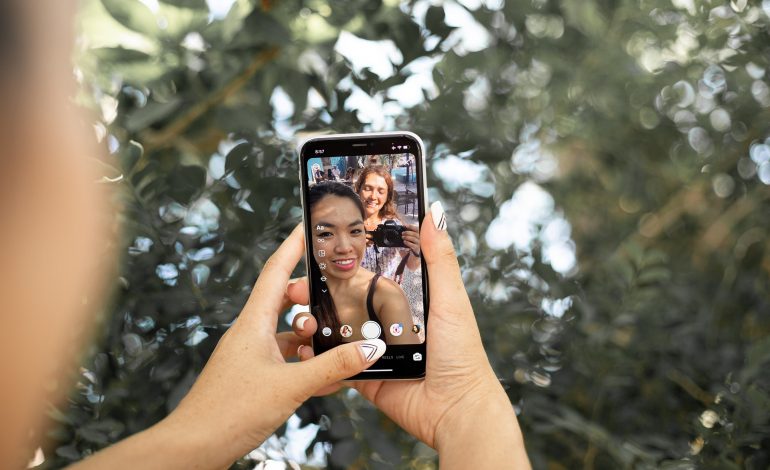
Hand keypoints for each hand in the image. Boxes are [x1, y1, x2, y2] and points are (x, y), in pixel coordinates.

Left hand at [70, 225, 386, 469]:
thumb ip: (332, 366)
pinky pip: (286, 359)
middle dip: (310, 297)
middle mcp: (251, 334)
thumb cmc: (228, 412)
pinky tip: (328, 377)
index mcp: (253, 323)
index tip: (309, 225)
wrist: (194, 448)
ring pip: (287, 332)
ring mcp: (252, 356)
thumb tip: (367, 349)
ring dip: (311, 334)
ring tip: (336, 340)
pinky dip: (306, 362)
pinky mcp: (254, 378)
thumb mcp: (290, 385)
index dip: (293, 245)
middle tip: (335, 296)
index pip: (275, 271)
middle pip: (284, 300)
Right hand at [292, 208, 529, 466]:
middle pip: (343, 302)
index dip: (341, 265)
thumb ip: (439, 258)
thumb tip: (435, 211)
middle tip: (295, 286)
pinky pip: (334, 365)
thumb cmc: (461, 354)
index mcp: (405, 302)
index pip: (367, 276)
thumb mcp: (451, 299)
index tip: (317, 250)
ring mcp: (372, 350)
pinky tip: (301, 347)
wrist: (455, 410)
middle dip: (316, 292)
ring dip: (312, 323)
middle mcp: (386, 324)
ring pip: (334, 332)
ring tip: (296, 315)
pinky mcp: (363, 377)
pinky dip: (317, 358)